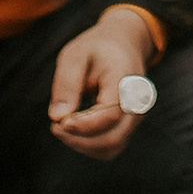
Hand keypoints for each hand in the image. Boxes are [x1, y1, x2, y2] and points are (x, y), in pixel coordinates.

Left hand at [49, 8, 161, 156]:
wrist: (122, 45)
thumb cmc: (96, 50)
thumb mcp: (75, 55)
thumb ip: (67, 84)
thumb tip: (57, 117)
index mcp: (127, 80)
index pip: (110, 114)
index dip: (83, 125)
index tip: (57, 123)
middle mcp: (138, 103)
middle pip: (112, 138)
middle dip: (78, 139)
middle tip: (55, 126)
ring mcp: (135, 117)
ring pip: (111, 148)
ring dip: (82, 145)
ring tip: (61, 127)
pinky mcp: (128, 126)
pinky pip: (110, 147)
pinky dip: (88, 146)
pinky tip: (73, 131)